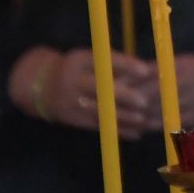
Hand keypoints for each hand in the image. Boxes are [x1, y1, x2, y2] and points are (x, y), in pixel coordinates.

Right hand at [23, 49, 159, 137]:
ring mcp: (73, 102)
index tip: (146, 70)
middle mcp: (74, 81)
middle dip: (123, 96)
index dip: (126, 66)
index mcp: (81, 60)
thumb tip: (151, 70)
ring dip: (124, 117)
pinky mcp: (75, 120)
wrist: (42, 87)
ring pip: (101, 111)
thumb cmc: (77, 68)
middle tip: (144, 101)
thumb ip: (116, 64)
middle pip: (100, 89)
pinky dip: (118, 130)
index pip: (105, 62)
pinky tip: (136, 133)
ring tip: (144, 119)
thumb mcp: (91, 59)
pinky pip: (99, 126)